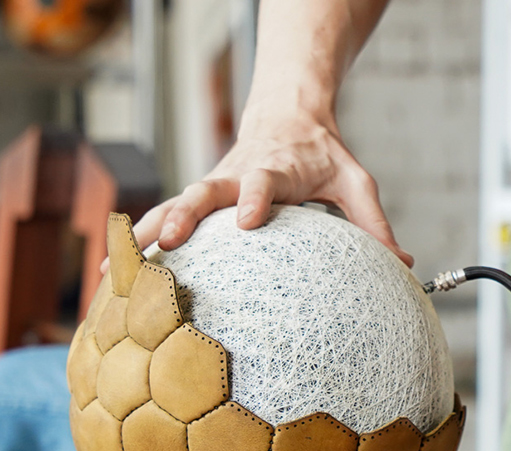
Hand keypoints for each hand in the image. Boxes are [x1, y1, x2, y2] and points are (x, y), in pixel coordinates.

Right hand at [130, 116, 410, 266]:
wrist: (286, 116)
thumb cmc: (322, 154)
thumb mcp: (354, 180)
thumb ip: (374, 222)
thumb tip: (404, 264)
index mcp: (274, 169)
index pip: (264, 182)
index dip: (256, 199)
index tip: (250, 221)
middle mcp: (234, 177)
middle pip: (203, 193)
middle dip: (184, 216)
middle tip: (168, 241)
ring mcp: (210, 188)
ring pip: (172, 208)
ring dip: (145, 236)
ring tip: (115, 268)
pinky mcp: (196, 201)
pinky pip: (162, 221)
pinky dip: (133, 245)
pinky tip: (107, 274)